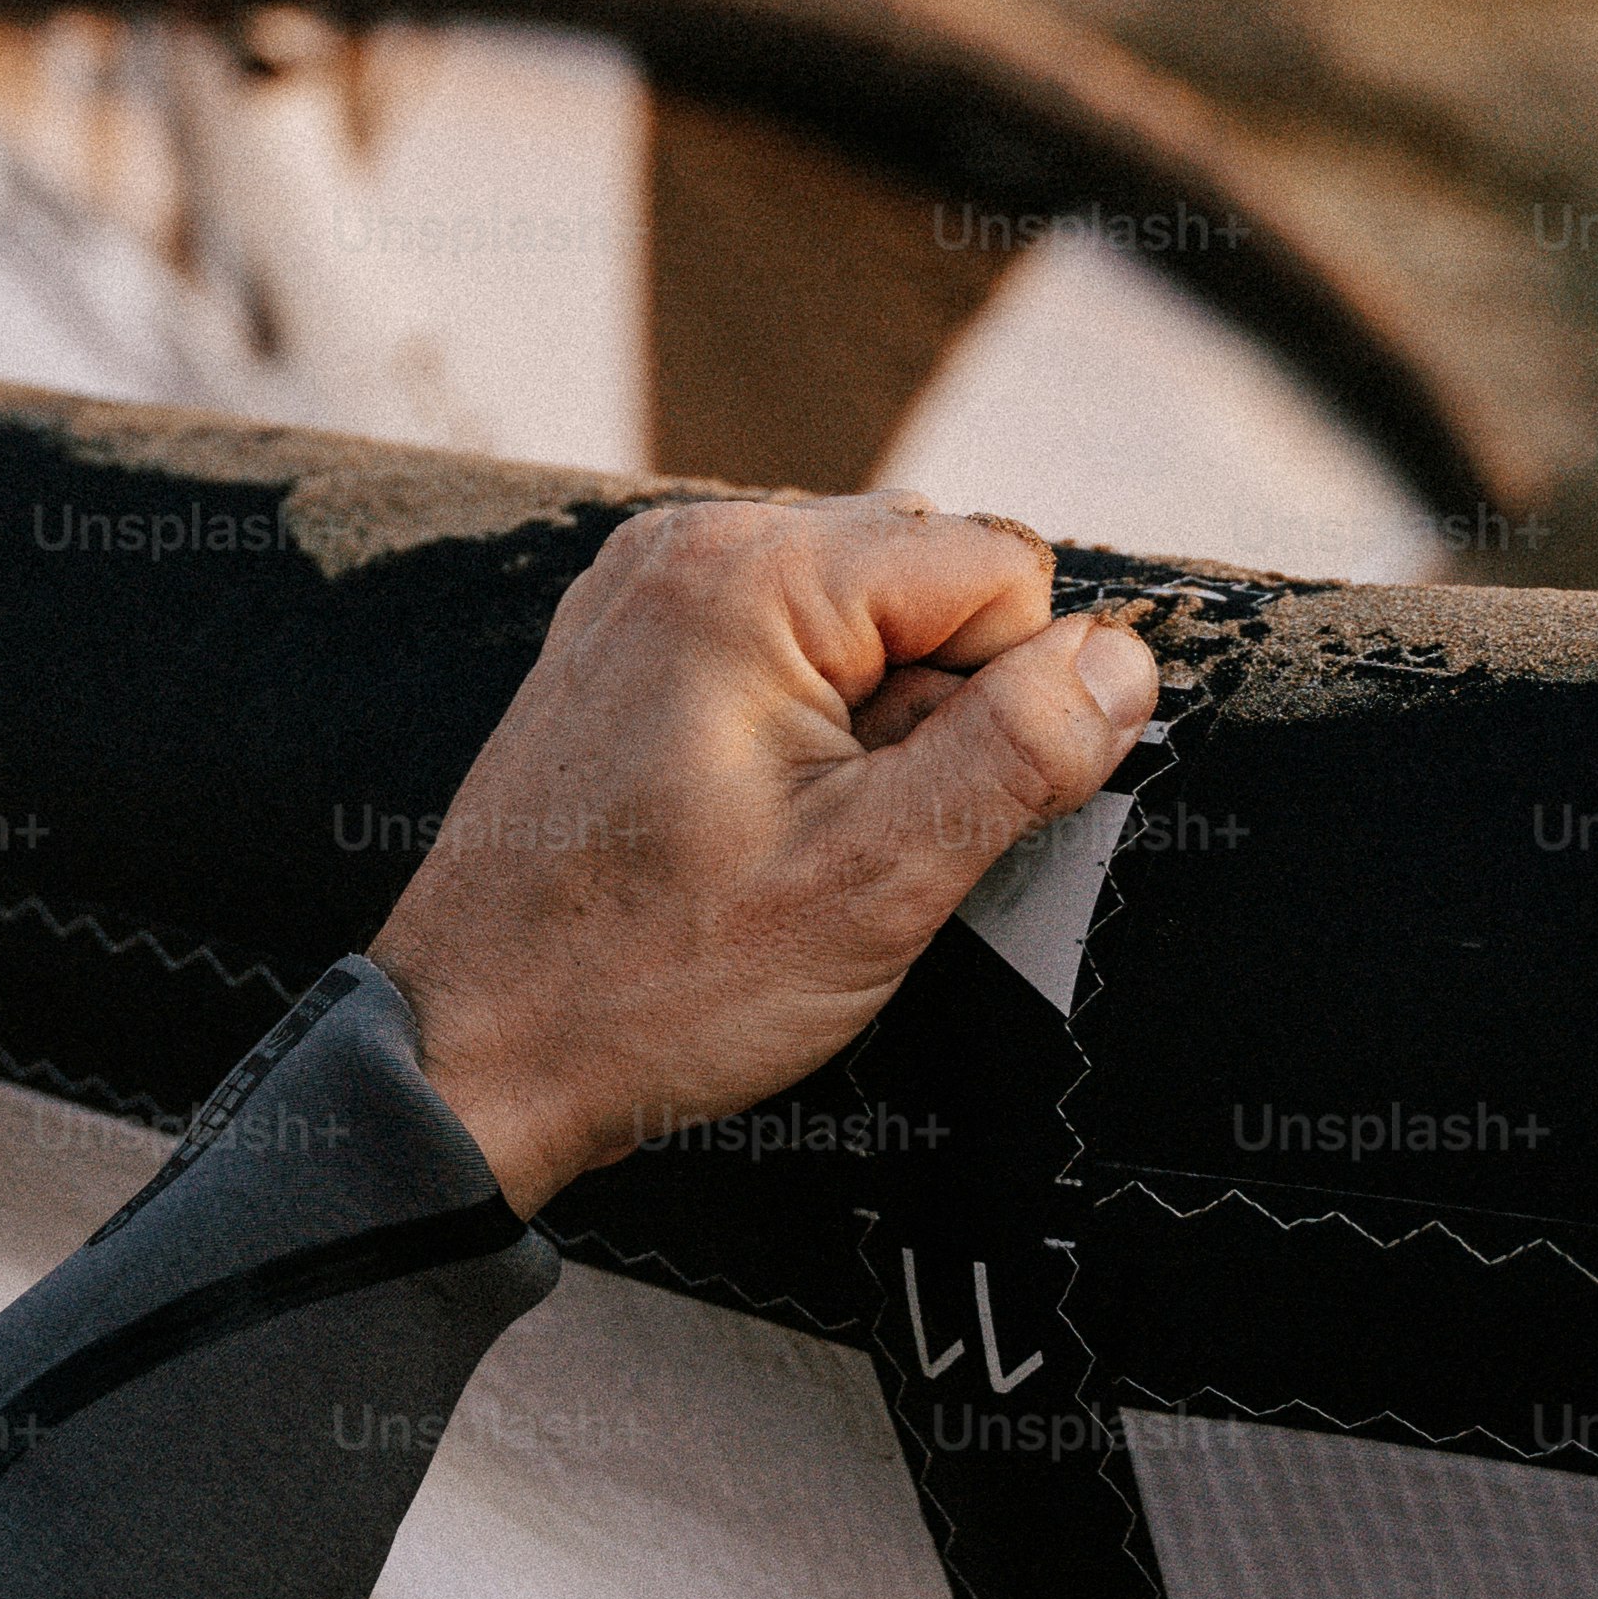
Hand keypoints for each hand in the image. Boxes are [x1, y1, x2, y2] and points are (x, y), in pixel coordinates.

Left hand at [372, 496, 1161, 1211]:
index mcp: (754, 573)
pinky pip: (783, 649)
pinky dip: (804, 728)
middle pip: (930, 578)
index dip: (1006, 698)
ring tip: (791, 838)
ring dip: (874, 724)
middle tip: (849, 834)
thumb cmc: (653, 982)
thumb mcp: (873, 880)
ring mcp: (648, 592)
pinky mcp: (628, 648)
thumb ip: (1016, 753)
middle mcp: (692, 545)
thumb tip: (1125, 661)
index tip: (919, 810)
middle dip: (936, 704)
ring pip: (865, 619)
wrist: (472, 1053)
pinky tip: (748, 824)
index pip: (998, 565)